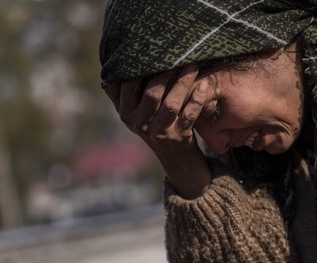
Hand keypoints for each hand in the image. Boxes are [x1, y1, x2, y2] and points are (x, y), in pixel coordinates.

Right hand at [104, 65, 211, 198]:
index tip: (153, 51)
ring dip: (183, 83)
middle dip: (165, 73)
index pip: (128, 86)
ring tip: (192, 66)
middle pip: (151, 94)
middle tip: (177, 55)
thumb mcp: (132, 112)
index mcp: (125, 113)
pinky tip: (203, 85)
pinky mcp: (179, 137)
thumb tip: (113, 63)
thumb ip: (121, 92)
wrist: (174, 157)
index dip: (140, 68)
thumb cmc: (153, 124)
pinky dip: (197, 100)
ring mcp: (160, 131)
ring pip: (171, 104)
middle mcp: (139, 123)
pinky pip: (190, 115)